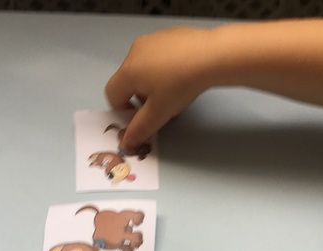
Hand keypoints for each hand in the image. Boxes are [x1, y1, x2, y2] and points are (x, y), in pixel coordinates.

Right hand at [105, 27, 213, 150]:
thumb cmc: (180, 85)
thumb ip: (140, 129)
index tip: (141, 117)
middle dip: (141, 98)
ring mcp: (151, 40)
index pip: (112, 94)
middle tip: (161, 107)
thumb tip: (126, 143)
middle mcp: (135, 51)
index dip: (123, 111)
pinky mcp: (168, 35)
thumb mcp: (159, 113)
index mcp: (128, 70)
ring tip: (175, 91)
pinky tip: (183, 74)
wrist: (210, 55)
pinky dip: (165, 68)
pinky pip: (159, 56)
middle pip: (129, 81)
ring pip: (144, 68)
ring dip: (153, 84)